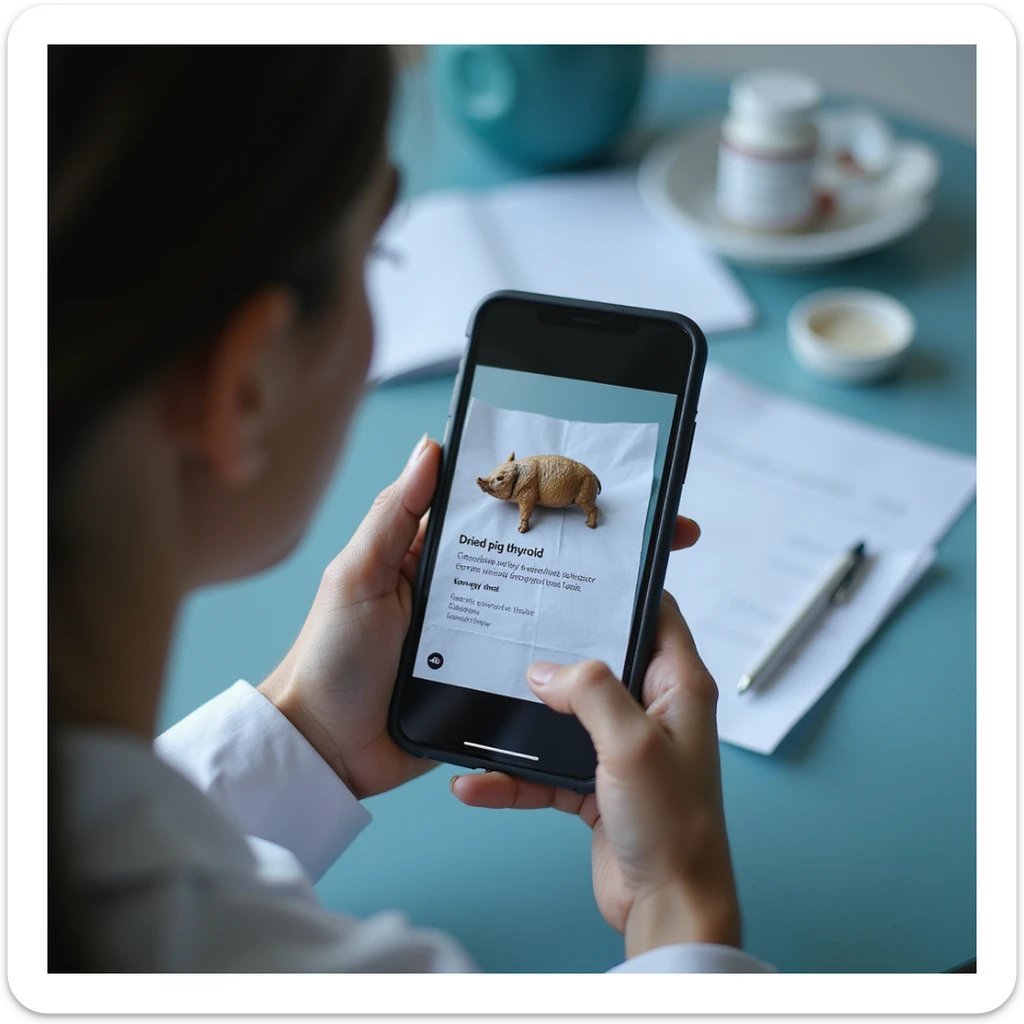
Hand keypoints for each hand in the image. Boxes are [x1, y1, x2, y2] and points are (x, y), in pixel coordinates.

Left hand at [260, 431, 703, 802]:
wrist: (326, 750)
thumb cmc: (330, 657)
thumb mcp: (356, 577)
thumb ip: (392, 516)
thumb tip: (430, 448)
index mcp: (436, 555)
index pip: (504, 510)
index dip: (553, 488)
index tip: (607, 477)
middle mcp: (467, 590)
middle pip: (540, 556)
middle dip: (599, 540)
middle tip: (664, 532)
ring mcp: (483, 636)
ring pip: (547, 606)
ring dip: (596, 595)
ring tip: (656, 583)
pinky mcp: (491, 681)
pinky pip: (539, 660)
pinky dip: (575, 653)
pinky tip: (616, 646)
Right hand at [452, 592, 740, 957]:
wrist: (667, 905)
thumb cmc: (673, 826)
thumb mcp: (633, 743)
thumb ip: (591, 692)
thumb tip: (545, 669)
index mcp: (677, 686)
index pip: (655, 614)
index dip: (623, 589)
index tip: (579, 571)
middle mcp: (651, 710)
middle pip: (598, 662)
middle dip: (554, 652)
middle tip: (514, 629)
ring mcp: (621, 748)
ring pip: (563, 717)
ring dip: (522, 722)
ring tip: (479, 711)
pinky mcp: (595, 784)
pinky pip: (545, 769)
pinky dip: (512, 776)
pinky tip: (475, 782)